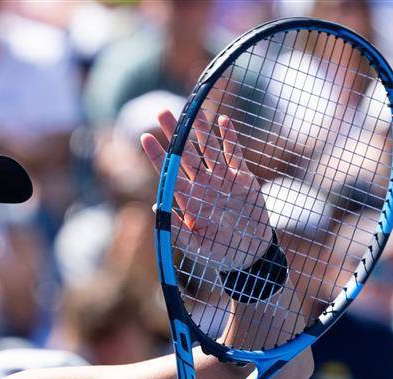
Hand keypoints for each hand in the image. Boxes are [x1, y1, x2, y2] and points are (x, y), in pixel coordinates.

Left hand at [140, 109, 272, 273]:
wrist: (248, 255)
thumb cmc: (219, 252)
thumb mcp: (195, 245)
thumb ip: (176, 228)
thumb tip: (155, 207)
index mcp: (188, 199)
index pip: (168, 172)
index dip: (157, 155)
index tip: (144, 137)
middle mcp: (203, 185)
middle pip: (185, 153)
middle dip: (174, 133)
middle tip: (162, 111)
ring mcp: (222, 179)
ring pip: (209, 148)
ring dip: (201, 129)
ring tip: (194, 109)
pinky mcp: (242, 179)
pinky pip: (234, 154)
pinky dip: (230, 138)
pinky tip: (223, 121)